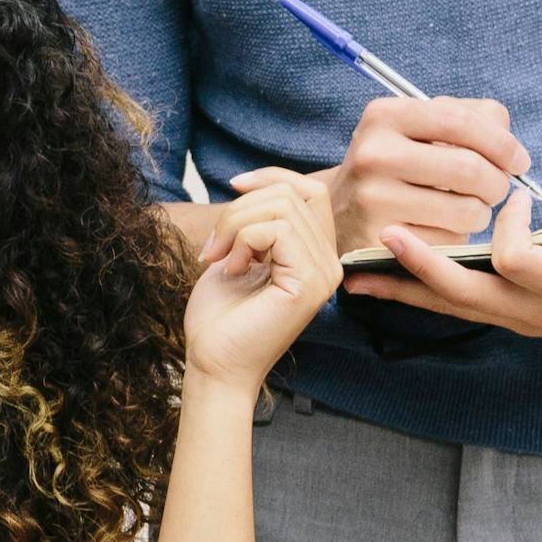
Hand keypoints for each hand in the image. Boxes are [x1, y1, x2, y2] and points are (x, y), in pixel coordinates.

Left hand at [184, 166, 342, 389]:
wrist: (213, 363)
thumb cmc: (220, 316)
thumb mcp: (239, 252)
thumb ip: (258, 219)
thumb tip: (257, 182)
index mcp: (315, 255)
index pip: (309, 190)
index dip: (271, 177)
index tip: (234, 186)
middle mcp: (328, 263)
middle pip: (291, 193)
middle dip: (240, 208)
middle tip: (213, 247)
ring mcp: (323, 274)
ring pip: (282, 207)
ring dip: (235, 226)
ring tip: (220, 259)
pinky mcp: (309, 284)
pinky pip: (277, 230)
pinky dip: (243, 241)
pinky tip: (233, 270)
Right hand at [321, 95, 527, 249]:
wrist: (337, 212)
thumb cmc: (396, 166)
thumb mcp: (419, 129)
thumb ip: (471, 120)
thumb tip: (511, 148)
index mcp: (385, 116)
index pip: (460, 122)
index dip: (501, 143)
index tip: (520, 161)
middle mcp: (373, 154)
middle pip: (470, 169)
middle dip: (498, 183)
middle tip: (495, 190)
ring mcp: (372, 200)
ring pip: (467, 211)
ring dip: (480, 214)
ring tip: (463, 208)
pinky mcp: (379, 242)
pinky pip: (448, 244)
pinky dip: (456, 239)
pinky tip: (439, 229)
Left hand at [343, 181, 541, 353]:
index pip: (521, 262)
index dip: (512, 227)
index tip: (518, 197)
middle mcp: (538, 310)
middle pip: (468, 294)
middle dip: (424, 265)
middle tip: (385, 236)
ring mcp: (520, 317)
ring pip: (453, 306)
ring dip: (407, 288)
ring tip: (357, 274)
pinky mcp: (510, 314)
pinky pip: (456, 307)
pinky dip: (419, 294)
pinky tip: (382, 284)